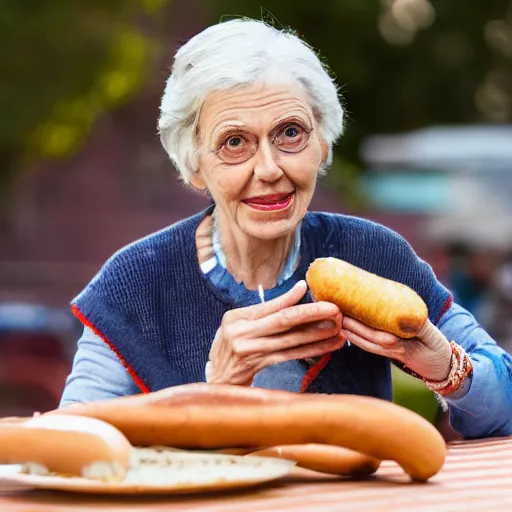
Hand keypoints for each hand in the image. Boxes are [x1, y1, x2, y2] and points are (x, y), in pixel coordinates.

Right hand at [207, 280, 345, 384]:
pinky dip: (311, 350)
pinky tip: (327, 346)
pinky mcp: (259, 367)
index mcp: (236, 318)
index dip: (292, 298)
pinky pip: (290, 356)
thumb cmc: (230, 345)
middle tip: (334, 310)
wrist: (216, 378)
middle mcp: (241, 333)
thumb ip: (267, 309)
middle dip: (312, 314)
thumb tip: (300, 288)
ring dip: (318, 335)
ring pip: (291, 341)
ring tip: (339, 330)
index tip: (311, 289)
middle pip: (283, 321)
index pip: (270, 306)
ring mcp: (250, 352)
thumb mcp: (240, 322)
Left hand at [341, 316, 451, 381]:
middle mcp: (391, 350)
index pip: (378, 336)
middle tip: (336, 313)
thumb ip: (420, 325)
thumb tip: (408, 314)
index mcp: (402, 346)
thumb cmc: (438, 350)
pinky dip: (357, 338)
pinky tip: (347, 330)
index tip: (350, 314)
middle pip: (367, 339)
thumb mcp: (433, 336)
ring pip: (365, 344)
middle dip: (350, 327)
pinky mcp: (388, 353)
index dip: (362, 326)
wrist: (442, 369)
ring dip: (350, 333)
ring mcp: (388, 353)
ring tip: (337, 320)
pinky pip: (369, 346)